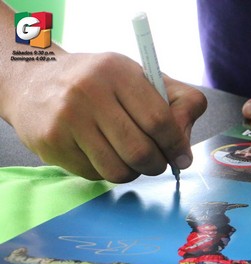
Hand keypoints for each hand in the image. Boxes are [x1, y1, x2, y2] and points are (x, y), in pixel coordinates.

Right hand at [3, 52, 206, 181]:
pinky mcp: (52, 142)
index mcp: (118, 71)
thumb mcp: (141, 78)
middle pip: (140, 151)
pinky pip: (95, 175)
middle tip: (157, 163)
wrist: (35, 81)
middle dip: (157, 165)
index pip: (159, 120)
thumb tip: (185, 151)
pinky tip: (101, 154)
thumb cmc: (102, 84)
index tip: (182, 157)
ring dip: (133, 173)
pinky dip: (106, 172)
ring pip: (118, 170)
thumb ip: (178, 104)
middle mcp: (89, 91)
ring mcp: (67, 118)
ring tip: (130, 160)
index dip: (176, 146)